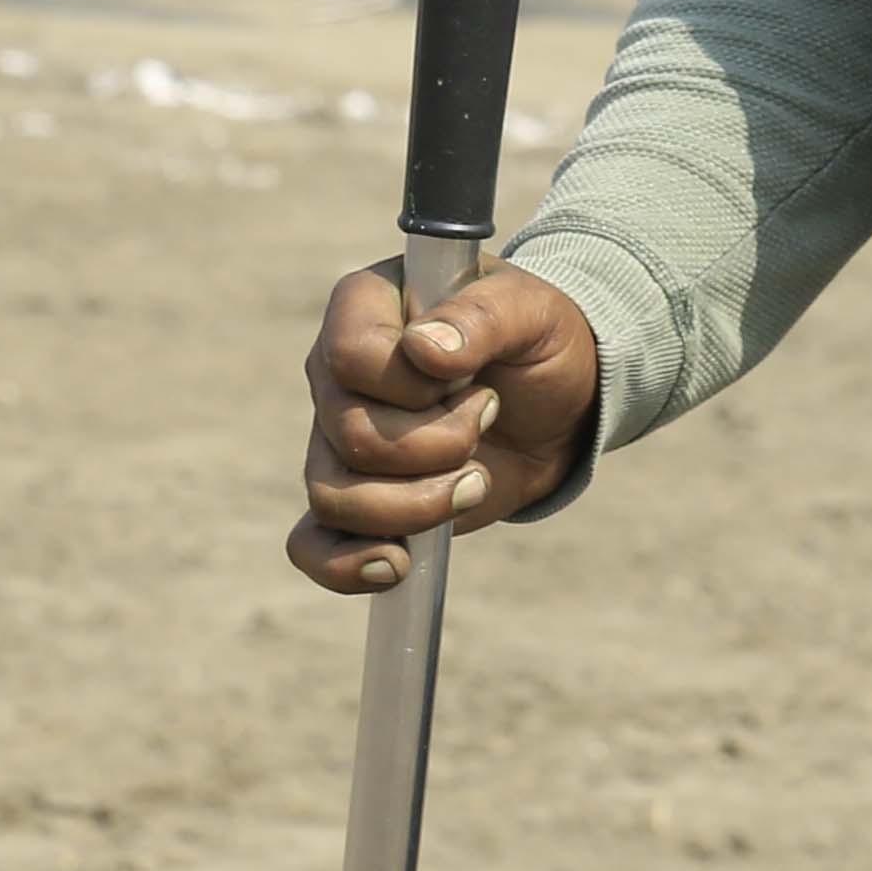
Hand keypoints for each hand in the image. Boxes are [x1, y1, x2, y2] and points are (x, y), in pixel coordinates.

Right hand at [284, 259, 601, 591]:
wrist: (557, 403)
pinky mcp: (355, 495)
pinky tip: (396, 564)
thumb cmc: (539, 341)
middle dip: (436, 448)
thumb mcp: (532, 312)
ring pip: (333, 495)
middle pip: (350, 435)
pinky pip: (313, 544)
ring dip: (416, 506)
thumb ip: (481, 316)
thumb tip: (423, 349)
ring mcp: (337, 437)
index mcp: (364, 305)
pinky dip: (346, 565)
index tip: (470, 381)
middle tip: (488, 421)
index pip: (350, 357)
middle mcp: (337, 371)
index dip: (413, 388)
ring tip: (475, 483)